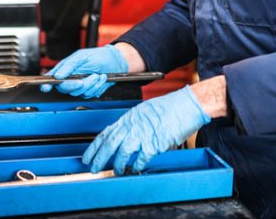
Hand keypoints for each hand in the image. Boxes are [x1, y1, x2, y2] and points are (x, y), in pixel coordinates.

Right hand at [40, 45, 127, 97]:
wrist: (116, 62)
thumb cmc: (99, 56)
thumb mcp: (83, 56)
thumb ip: (69, 65)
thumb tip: (57, 75)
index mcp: (66, 68)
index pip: (53, 78)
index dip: (47, 84)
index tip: (46, 88)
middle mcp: (71, 78)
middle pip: (65, 89)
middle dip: (75, 85)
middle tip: (84, 79)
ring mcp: (80, 86)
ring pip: (79, 93)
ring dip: (91, 84)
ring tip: (97, 74)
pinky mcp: (89, 91)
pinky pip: (90, 94)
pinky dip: (97, 86)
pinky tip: (101, 78)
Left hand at [82, 85, 210, 173]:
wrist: (188, 105)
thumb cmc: (171, 107)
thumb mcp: (146, 111)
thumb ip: (134, 123)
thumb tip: (126, 136)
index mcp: (130, 117)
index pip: (106, 133)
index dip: (94, 146)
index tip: (88, 156)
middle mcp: (133, 125)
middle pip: (110, 144)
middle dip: (99, 158)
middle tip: (92, 168)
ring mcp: (143, 133)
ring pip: (122, 152)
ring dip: (117, 164)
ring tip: (115, 171)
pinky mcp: (155, 143)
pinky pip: (141, 158)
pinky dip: (136, 165)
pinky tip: (134, 169)